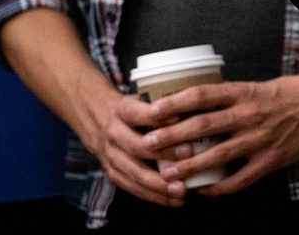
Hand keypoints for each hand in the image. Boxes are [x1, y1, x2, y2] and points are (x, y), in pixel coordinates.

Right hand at [80, 89, 185, 206]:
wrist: (100, 121)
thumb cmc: (136, 110)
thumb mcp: (145, 99)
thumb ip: (167, 104)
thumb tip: (198, 107)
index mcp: (123, 111)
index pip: (138, 114)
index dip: (158, 117)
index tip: (179, 120)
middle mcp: (114, 134)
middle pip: (138, 146)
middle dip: (164, 153)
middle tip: (189, 155)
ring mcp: (111, 156)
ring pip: (135, 172)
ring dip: (160, 183)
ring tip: (182, 189)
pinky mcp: (113, 174)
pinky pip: (134, 188)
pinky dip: (155, 196)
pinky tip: (174, 200)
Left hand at [143, 75, 298, 196]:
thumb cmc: (285, 95)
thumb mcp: (255, 88)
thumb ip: (228, 99)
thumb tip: (192, 106)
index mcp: (243, 92)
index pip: (203, 95)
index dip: (175, 102)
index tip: (152, 110)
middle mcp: (249, 114)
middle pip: (204, 125)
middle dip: (173, 136)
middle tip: (148, 143)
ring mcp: (260, 138)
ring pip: (219, 154)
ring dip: (191, 165)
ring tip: (168, 174)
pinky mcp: (271, 159)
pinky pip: (241, 178)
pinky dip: (221, 187)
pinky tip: (204, 191)